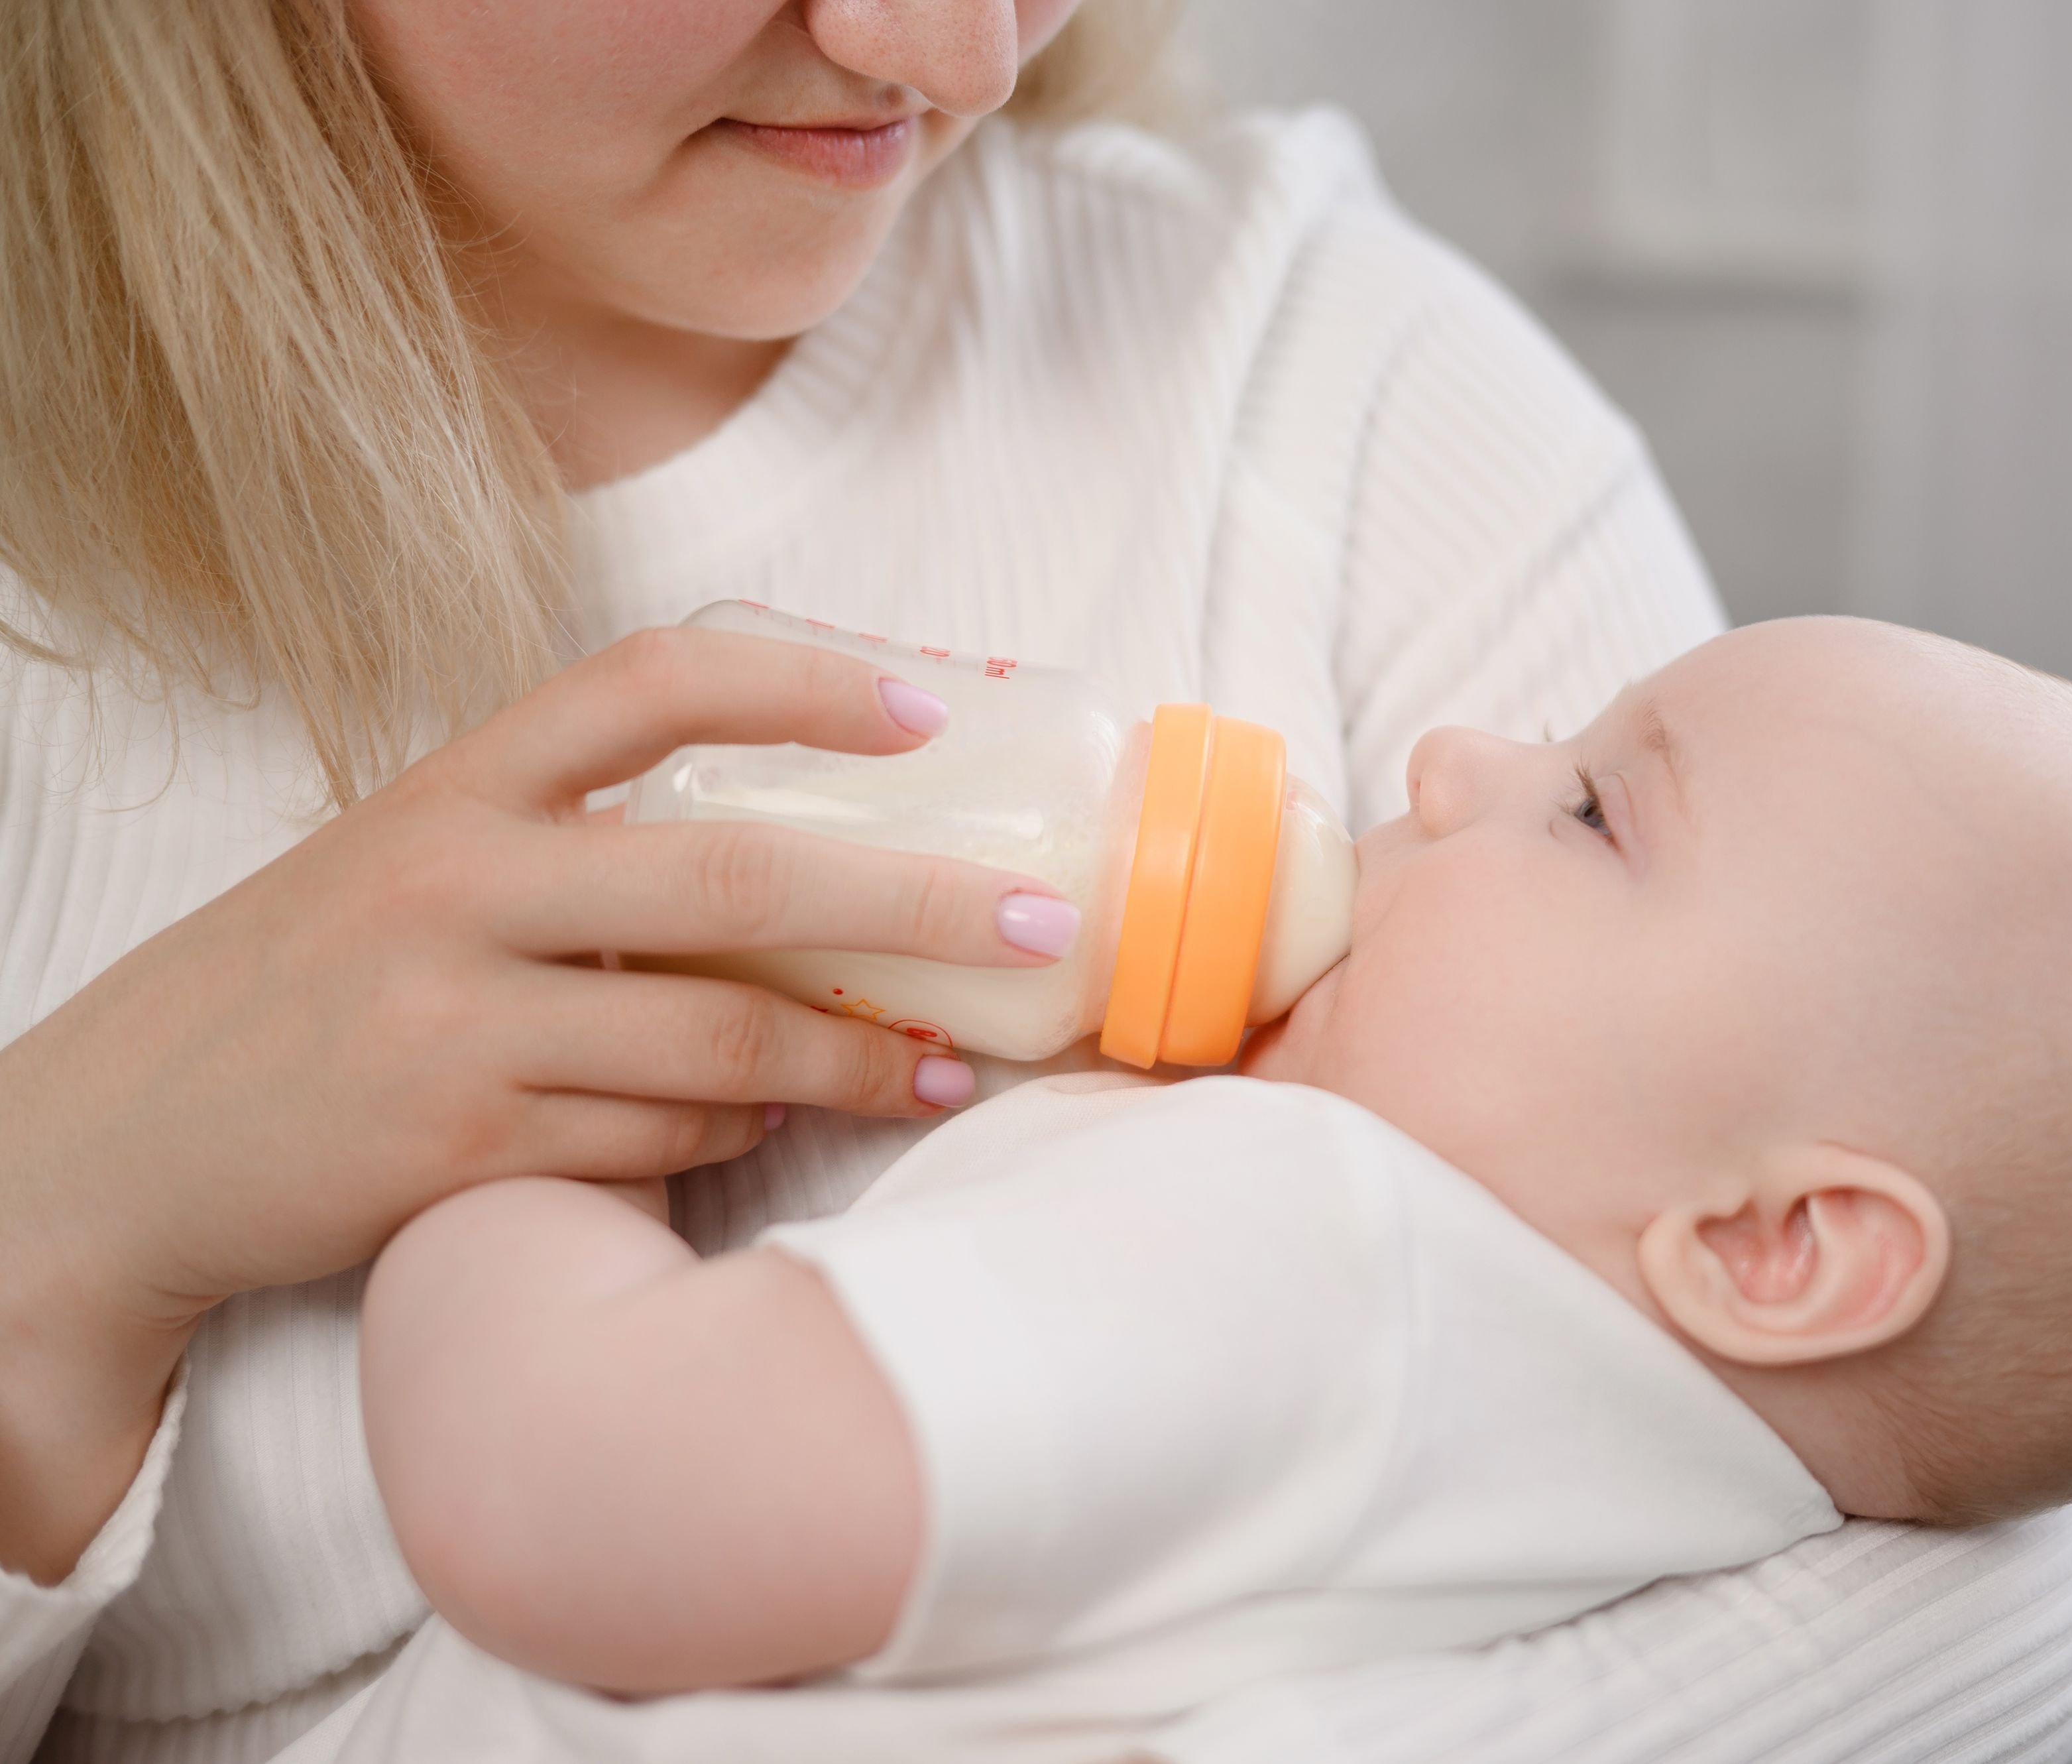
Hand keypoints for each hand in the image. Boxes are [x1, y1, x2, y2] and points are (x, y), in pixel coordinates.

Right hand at [0, 626, 1060, 1575]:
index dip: (805, 682)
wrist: (120, 1145)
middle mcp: (457, 885)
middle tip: (1040, 921)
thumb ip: (570, 848)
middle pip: (740, 874)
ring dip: (858, 1057)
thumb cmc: (304, 990)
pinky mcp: (459, 1146)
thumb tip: (796, 870)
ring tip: (946, 1063)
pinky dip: (740, 1130)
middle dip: (916, 902)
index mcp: (454, 787)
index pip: (650, 682)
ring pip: (722, 1037)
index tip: (927, 711)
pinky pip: (659, 1138)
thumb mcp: (411, 869)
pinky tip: (780, 1120)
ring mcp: (456, 1021)